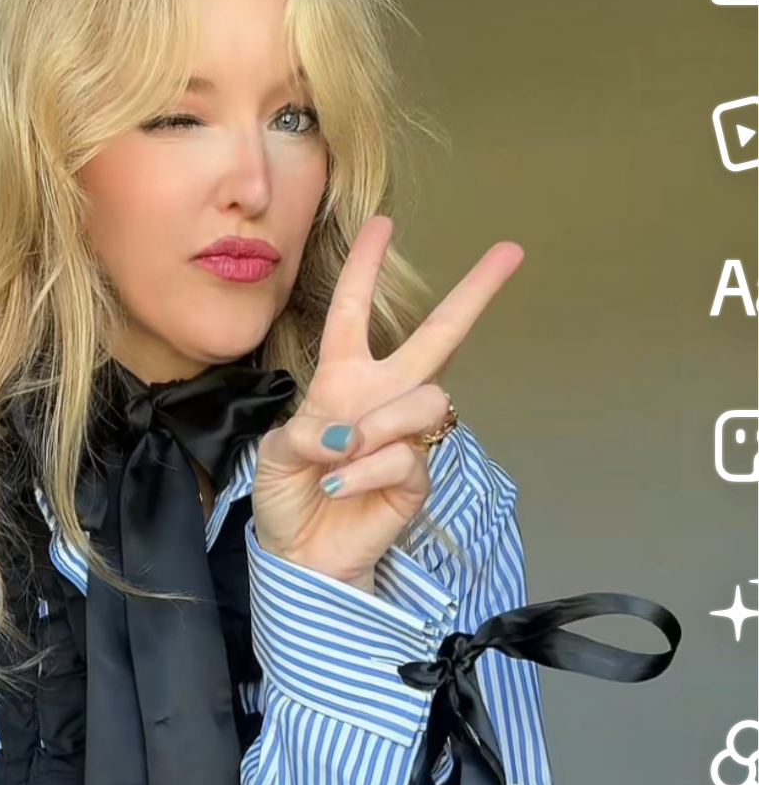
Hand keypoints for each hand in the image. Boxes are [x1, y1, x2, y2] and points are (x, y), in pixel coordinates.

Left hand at [251, 215, 524, 588]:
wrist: (300, 559)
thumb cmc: (286, 501)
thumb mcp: (272, 456)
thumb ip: (301, 432)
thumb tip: (345, 432)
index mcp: (341, 383)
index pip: (353, 314)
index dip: (364, 271)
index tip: (383, 226)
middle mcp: (381, 400)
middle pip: (438, 337)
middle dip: (474, 294)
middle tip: (510, 251)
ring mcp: (404, 438)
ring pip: (427, 398)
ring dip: (384, 422)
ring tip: (347, 454)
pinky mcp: (416, 479)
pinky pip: (407, 455)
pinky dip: (369, 469)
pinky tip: (343, 487)